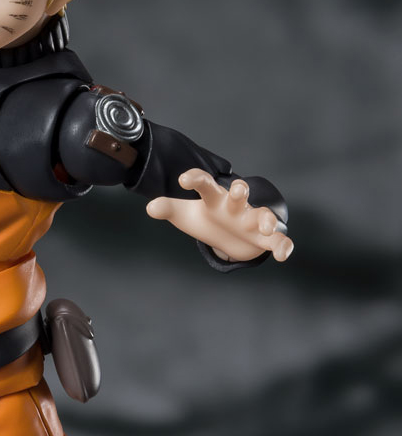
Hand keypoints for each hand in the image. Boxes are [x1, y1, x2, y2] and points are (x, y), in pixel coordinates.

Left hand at [146, 169, 293, 262]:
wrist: (231, 234)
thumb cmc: (208, 219)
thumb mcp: (186, 215)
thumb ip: (169, 208)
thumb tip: (151, 207)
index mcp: (215, 199)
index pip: (205, 184)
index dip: (196, 179)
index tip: (183, 180)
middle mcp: (236, 206)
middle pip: (240, 194)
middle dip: (240, 190)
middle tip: (238, 189)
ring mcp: (252, 221)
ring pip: (263, 216)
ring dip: (266, 220)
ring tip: (264, 227)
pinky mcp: (264, 238)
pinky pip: (277, 241)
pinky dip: (283, 246)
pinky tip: (283, 256)